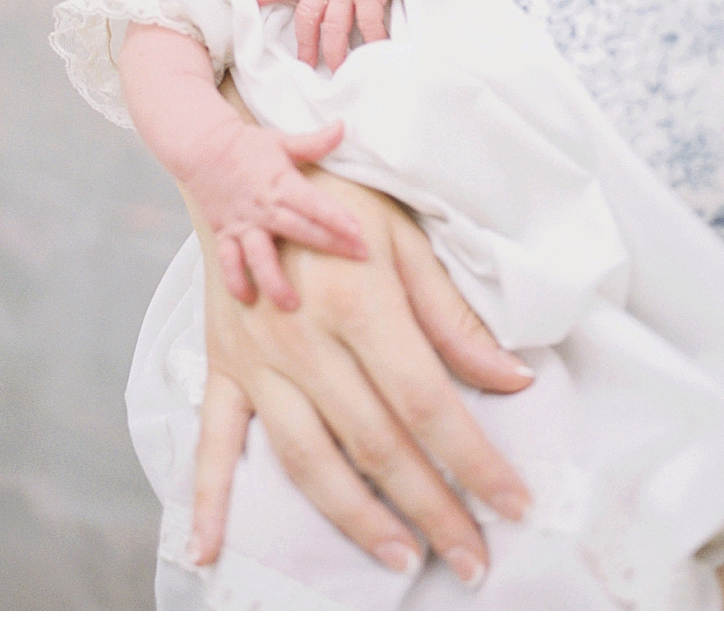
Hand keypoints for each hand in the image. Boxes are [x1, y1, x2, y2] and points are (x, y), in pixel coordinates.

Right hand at [184, 174, 533, 585]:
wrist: (247, 165)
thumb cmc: (338, 195)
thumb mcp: (404, 238)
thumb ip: (452, 316)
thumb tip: (511, 379)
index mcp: (358, 302)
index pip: (427, 402)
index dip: (475, 460)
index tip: (515, 503)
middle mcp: (303, 340)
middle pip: (377, 443)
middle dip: (432, 508)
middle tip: (473, 559)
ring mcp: (256, 358)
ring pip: (307, 458)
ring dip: (355, 519)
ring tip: (400, 558)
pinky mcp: (222, 364)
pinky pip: (214, 440)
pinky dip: (210, 498)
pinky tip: (209, 550)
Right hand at [192, 119, 367, 308]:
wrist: (202, 148)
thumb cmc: (248, 145)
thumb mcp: (282, 140)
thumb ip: (314, 142)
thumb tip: (343, 127)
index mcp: (280, 182)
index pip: (313, 203)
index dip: (336, 218)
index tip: (359, 232)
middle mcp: (263, 207)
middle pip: (299, 230)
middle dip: (329, 245)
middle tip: (358, 259)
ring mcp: (243, 223)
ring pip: (259, 256)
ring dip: (274, 280)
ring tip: (292, 304)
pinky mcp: (225, 233)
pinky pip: (228, 262)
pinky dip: (236, 280)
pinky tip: (248, 299)